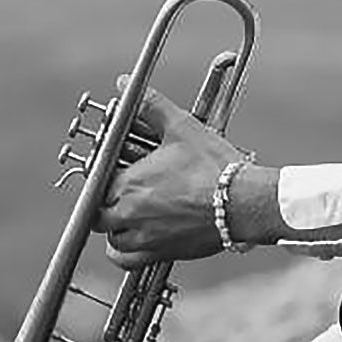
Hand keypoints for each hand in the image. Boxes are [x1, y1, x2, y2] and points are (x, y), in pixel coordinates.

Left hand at [93, 87, 242, 268]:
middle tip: (127, 191)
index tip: (117, 172)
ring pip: (111, 235)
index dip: (107, 176)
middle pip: (100, 211)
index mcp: (129, 182)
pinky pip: (124, 259)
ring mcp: (143, 236)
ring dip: (116, 225)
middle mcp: (129, 212)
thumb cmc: (215, 166)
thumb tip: (124, 82)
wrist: (243, 202)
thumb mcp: (181, 127)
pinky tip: (134, 238)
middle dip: (109, 201)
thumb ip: (150, 105)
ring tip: (133, 213)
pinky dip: (123, 251)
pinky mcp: (158, 253)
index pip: (98, 182)